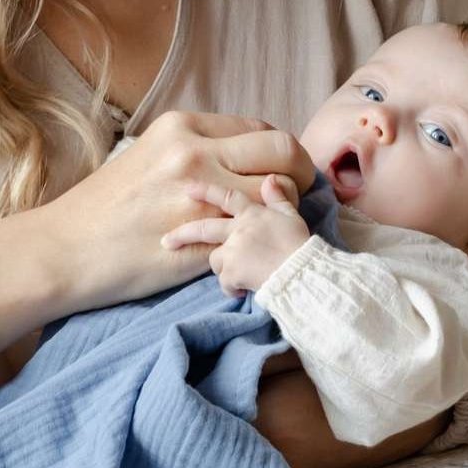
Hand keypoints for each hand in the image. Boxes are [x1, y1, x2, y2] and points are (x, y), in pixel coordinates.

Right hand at [36, 111, 313, 312]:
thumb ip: (197, 150)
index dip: (279, 153)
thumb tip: (243, 157)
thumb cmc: (104, 207)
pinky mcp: (199, 242)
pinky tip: (250, 250)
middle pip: (284, 152)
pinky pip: (252, 236)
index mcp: (182, 128)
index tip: (277, 172)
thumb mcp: (148, 155)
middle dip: (300, 174)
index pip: (261, 129)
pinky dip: (258, 242)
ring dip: (284, 211)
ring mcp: (199, 199)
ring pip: (276, 195)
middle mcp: (194, 154)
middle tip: (293, 196)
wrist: (65, 249)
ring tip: (275, 224)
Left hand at [161, 173, 309, 296]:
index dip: (206, 191)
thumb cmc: (299, 244)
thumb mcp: (291, 216)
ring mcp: (232, 250)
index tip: (187, 188)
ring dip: (224, 268)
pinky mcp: (232, 271)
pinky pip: (225, 282)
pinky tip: (245, 289)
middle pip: (204, 229)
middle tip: (166, 241)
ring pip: (215, 259)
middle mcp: (238, 229)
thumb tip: (271, 178)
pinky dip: (232, 287)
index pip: (226, 196)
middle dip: (182, 234)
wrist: (300, 271)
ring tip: (243, 275)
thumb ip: (278, 198)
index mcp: (252, 213)